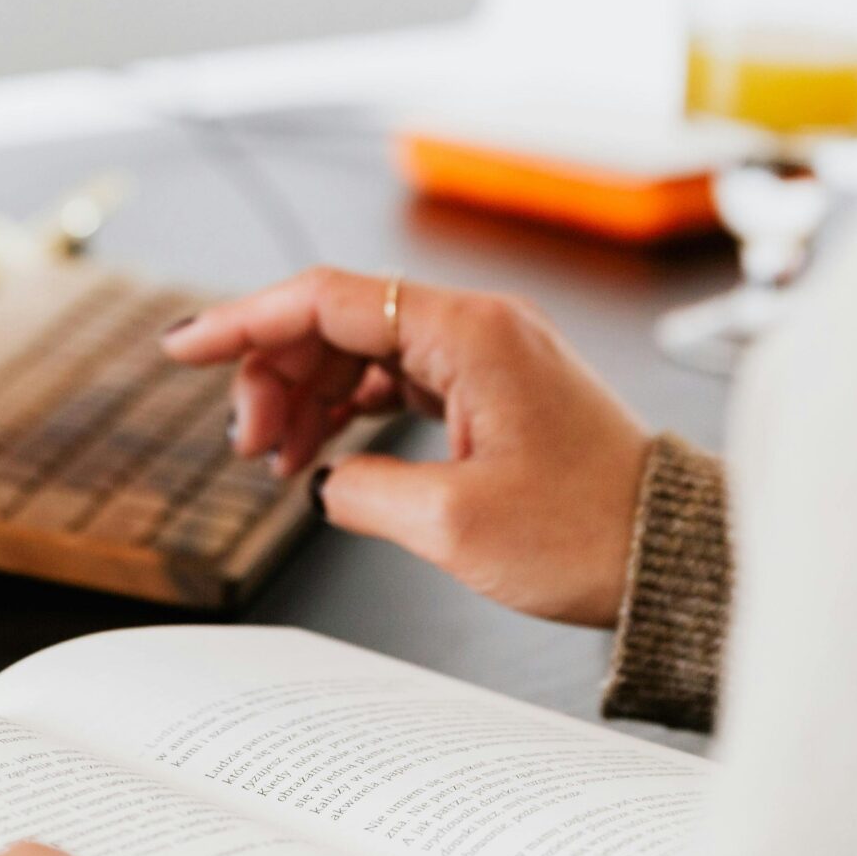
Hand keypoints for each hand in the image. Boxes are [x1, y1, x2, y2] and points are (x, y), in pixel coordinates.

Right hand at [161, 267, 651, 627]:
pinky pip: (398, 375)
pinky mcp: (494, 387)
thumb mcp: (454, 526)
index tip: (181, 346)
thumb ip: (364, 489)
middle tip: (248, 448)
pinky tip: (324, 451)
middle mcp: (478, 326)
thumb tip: (323, 478)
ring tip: (278, 461)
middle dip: (274, 375)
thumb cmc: (592, 534)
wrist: (675, 556)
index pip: (326, 299)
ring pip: (362, 348)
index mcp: (470, 333)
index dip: (244, 321)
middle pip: (338, 319)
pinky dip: (350, 407)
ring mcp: (487, 354)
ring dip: (308, 396)